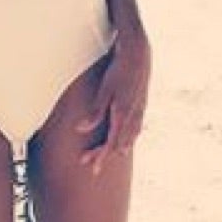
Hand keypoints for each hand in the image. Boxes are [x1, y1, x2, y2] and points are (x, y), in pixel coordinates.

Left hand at [75, 29, 151, 174]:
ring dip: (118, 147)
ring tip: (111, 154)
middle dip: (105, 154)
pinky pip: (136, 128)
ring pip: (130, 137)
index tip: (92, 167)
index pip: (110, 144)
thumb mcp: (105, 90)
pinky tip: (129, 137)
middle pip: (119, 144)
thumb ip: (95, 112)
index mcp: (123, 116)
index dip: (100, 157)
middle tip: (91, 163)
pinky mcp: (141, 105)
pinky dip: (129, 137)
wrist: (139, 54)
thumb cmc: (119, 71)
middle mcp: (133, 117)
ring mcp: (139, 111)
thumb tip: (81, 129)